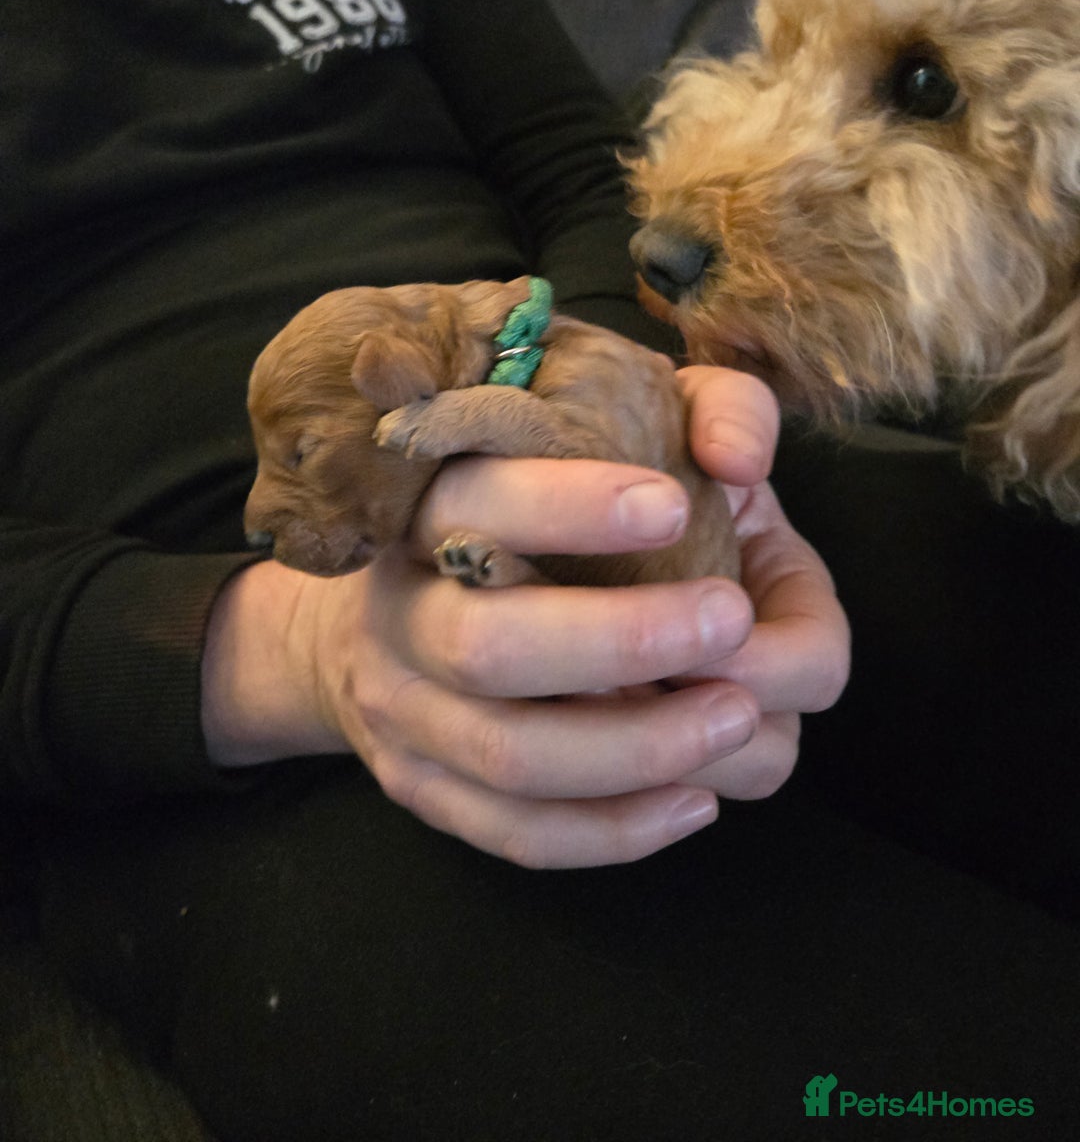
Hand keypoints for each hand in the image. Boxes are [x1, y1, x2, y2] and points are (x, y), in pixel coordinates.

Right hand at [203, 366, 847, 868]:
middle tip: (730, 620)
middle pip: (487, 648)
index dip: (569, 506)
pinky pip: (518, 835)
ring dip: (638, 747)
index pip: (479, 501)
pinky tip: (699, 798)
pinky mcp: (428, 790)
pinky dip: (616, 829)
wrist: (390, 616)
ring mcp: (406, 713)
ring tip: (740, 718)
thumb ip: (706, 407)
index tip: (672, 503)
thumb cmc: (545, 512)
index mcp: (432, 503)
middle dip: (621, 640)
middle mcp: (403, 610)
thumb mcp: (623, 427)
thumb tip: (740, 456)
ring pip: (511, 758)